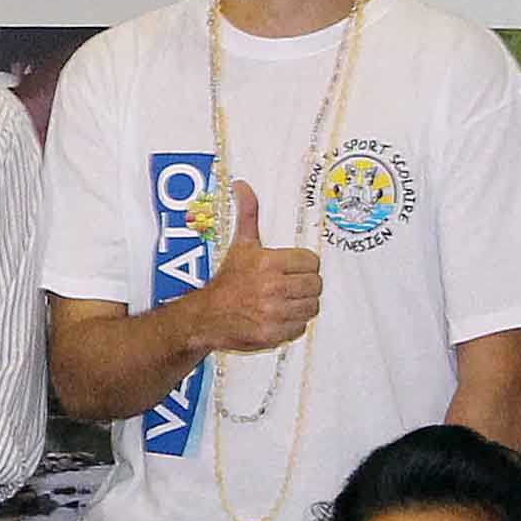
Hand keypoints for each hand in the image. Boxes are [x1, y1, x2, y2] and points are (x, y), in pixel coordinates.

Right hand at [188, 181, 322, 355]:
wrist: (206, 317)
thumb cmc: (227, 281)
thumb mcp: (240, 245)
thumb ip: (248, 214)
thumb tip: (242, 185)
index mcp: (268, 263)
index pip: (311, 262)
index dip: (304, 266)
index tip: (294, 269)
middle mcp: (272, 288)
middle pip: (315, 285)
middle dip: (306, 286)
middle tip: (292, 287)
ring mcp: (273, 313)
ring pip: (311, 307)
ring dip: (301, 306)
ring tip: (286, 302)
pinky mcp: (272, 334)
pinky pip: (300, 328)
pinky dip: (292, 325)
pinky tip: (279, 318)